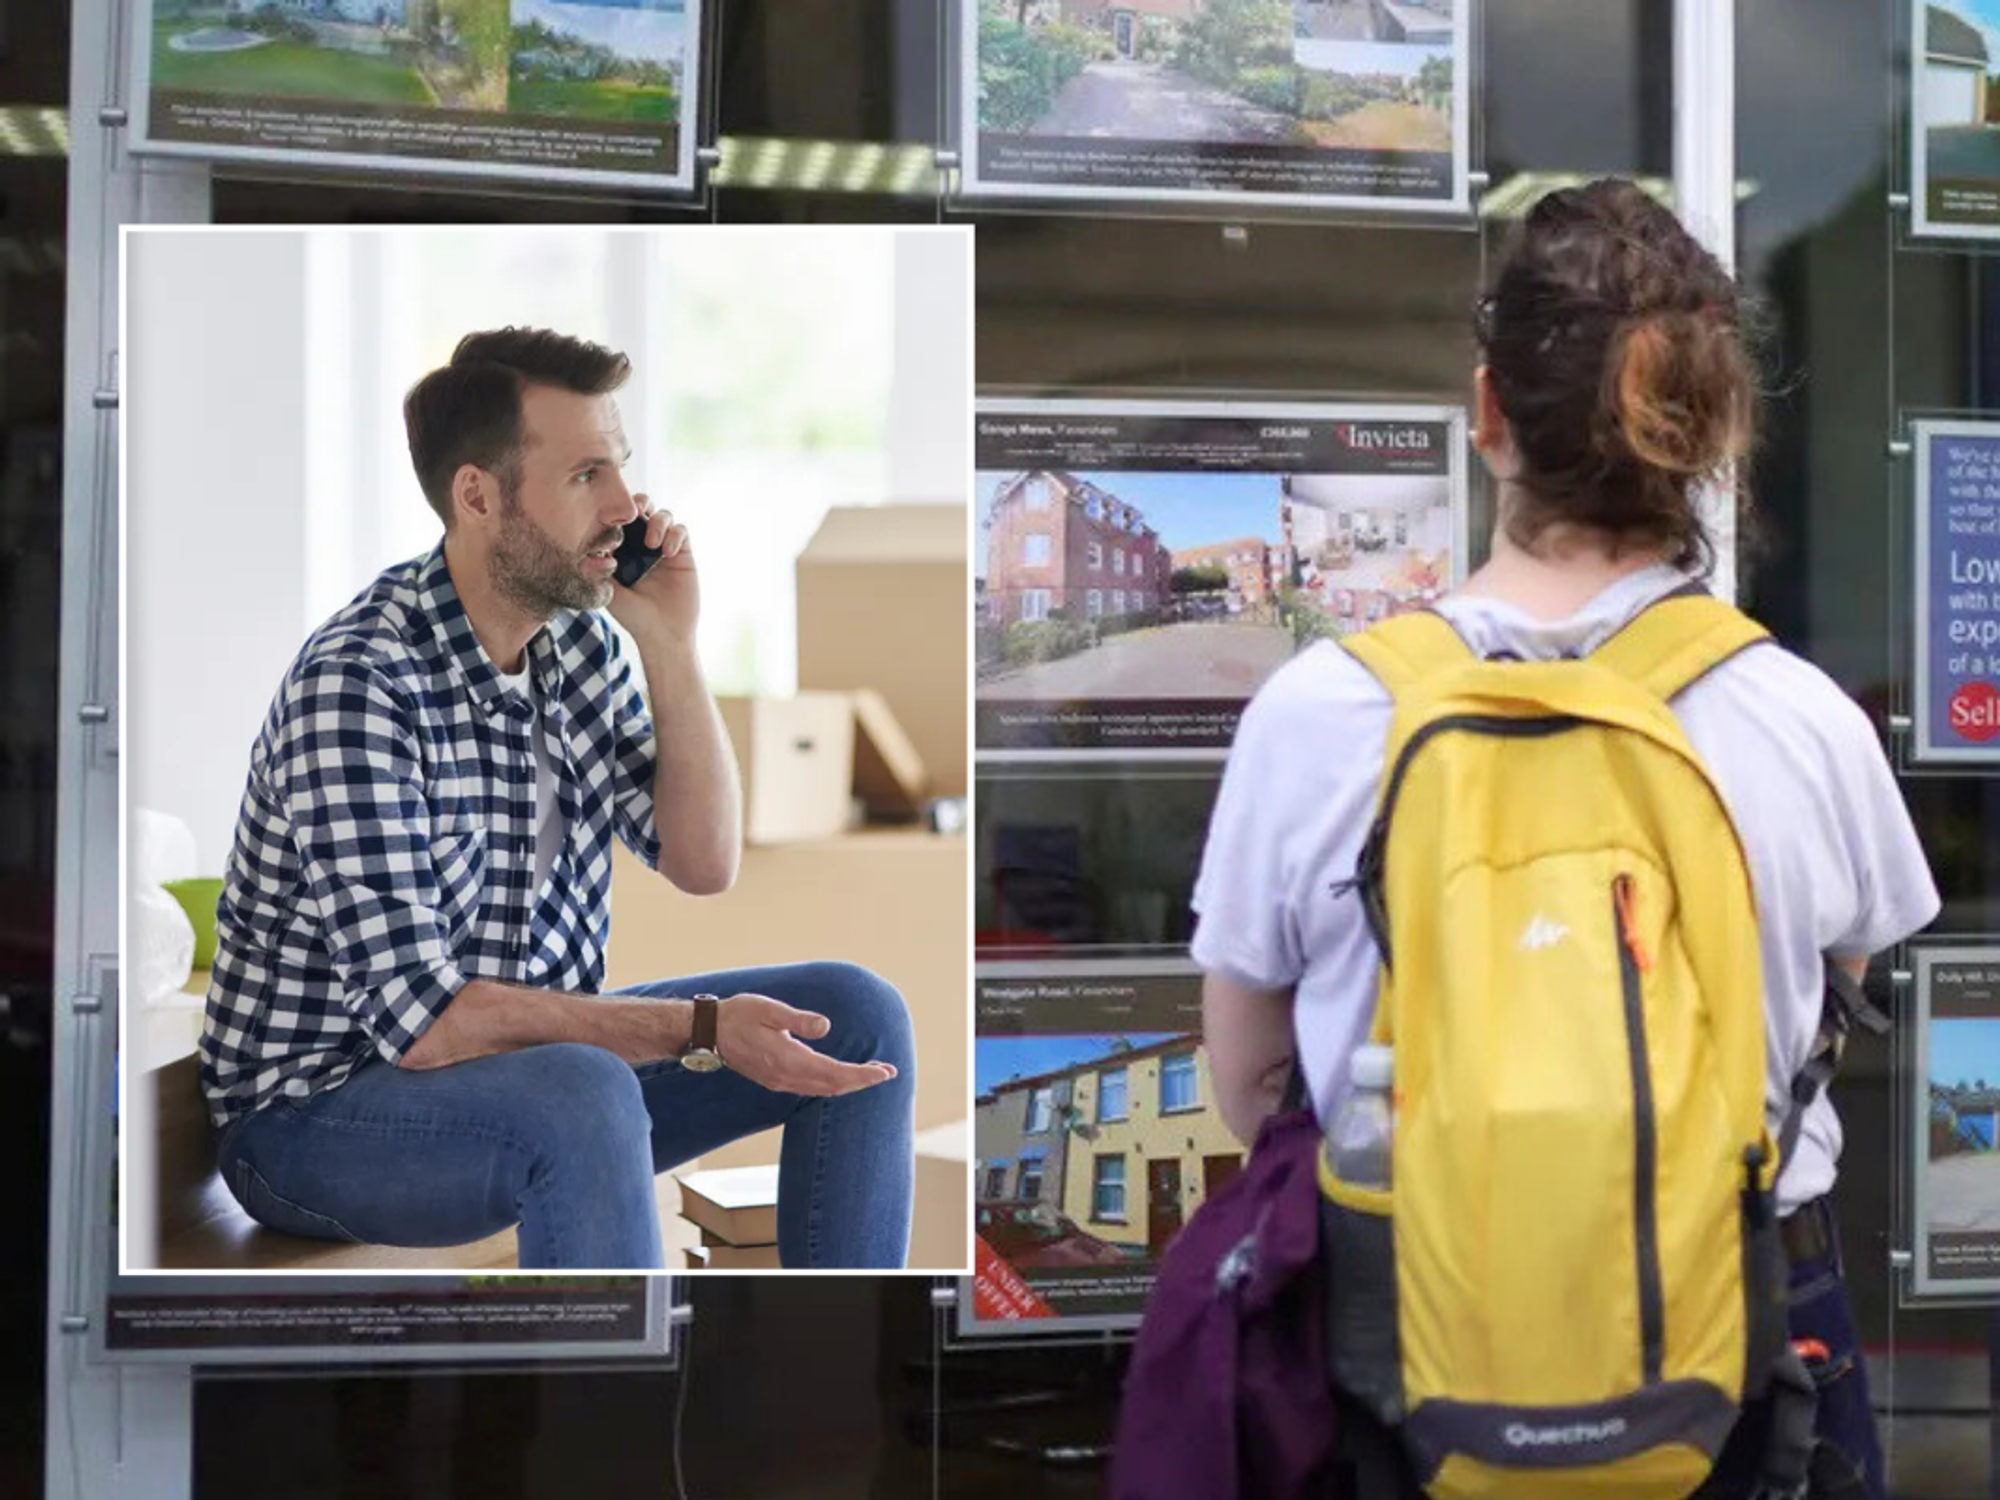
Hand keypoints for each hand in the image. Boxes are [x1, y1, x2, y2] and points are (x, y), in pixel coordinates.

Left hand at [607, 494, 698, 645]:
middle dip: (638, 504)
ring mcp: (664, 548)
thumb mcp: (608, 590)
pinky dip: (674, 535)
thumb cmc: (633, 616)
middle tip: (634, 513)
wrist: (663, 634)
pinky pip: (681, 530)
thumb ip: (598, 566)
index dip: (616, 511)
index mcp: (622, 550)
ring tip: (651, 544)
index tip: (611, 516)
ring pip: (663, 515)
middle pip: (642, 508)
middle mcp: (643, 546)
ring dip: (657, 522)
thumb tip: (585, 541)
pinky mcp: (683, 554)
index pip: (619, 520)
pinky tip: (667, 553)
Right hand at [715, 993, 897, 1096]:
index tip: (885, 1071)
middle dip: (862, 1081)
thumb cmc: (739, 1015)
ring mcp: (780, 1081)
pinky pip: (811, 1089)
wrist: (708, 1032)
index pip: (834, 1072)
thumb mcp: (769, 1009)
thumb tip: (825, 1026)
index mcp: (788, 1059)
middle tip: (888, 1073)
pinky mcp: (775, 1080)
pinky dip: (832, 1086)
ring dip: (848, 1085)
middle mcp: (786, 1076)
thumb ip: (798, 1019)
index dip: (862, 1074)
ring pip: (822, 1090)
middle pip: (833, 1086)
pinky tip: (840, 1079)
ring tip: (871, 1075)